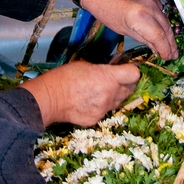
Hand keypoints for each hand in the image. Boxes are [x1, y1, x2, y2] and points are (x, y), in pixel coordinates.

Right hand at [21, 61, 139, 125]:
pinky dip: (100, 107)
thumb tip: (109, 70)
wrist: (49, 99)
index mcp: (109, 78)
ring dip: (114, 96)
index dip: (132, 71)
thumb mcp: (85, 64)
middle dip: (125, 83)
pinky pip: (105, 111)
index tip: (126, 69)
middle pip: (129, 89)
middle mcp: (111, 95)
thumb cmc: (64, 77)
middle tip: (115, 79)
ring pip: (118, 102)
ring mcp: (104, 109)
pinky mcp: (96, 119)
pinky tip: (88, 102)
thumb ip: (102, 69)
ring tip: (99, 91)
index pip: (134, 74)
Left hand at [54, 0, 177, 57]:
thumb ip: (142, 38)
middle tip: (173, 55)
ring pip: (164, 17)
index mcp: (139, 17)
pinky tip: (162, 28)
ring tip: (170, 45)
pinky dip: (161, 19)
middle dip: (170, 43)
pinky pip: (160, 8)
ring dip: (168, 32)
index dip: (165, 49)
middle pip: (165, 27)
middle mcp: (149, 5)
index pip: (158, 36)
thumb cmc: (104, 9)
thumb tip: (156, 48)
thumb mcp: (121, 28)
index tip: (167, 57)